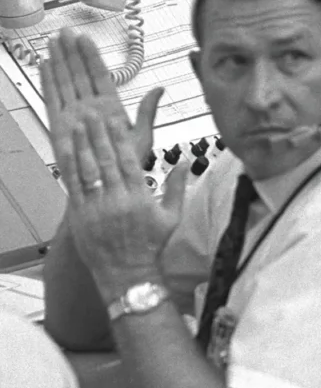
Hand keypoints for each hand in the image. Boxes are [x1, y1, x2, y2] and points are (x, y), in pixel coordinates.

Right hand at [41, 30, 162, 168]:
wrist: (108, 189)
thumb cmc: (125, 166)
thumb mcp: (142, 136)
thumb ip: (147, 112)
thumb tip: (159, 89)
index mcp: (110, 108)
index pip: (100, 75)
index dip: (91, 56)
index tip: (85, 37)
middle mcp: (89, 108)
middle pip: (78, 74)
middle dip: (71, 52)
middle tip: (63, 31)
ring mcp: (73, 116)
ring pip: (64, 83)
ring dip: (58, 61)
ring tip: (52, 41)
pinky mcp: (59, 126)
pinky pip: (52, 100)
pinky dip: (47, 83)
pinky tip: (44, 66)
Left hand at [54, 105, 187, 304]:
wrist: (129, 274)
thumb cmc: (151, 246)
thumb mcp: (171, 217)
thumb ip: (176, 187)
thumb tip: (183, 162)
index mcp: (140, 198)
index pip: (127, 160)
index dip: (119, 138)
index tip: (115, 120)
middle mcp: (117, 200)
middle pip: (106, 160)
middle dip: (99, 134)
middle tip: (93, 113)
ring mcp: (97, 208)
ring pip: (88, 170)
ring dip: (82, 145)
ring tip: (79, 125)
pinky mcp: (81, 217)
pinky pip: (74, 187)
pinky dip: (71, 168)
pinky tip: (70, 152)